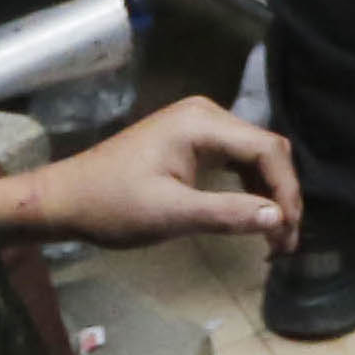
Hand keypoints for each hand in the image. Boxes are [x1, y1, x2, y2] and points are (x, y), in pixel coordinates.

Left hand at [0, 92, 302, 251]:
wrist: (64, 199)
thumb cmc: (112, 206)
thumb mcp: (170, 215)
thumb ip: (227, 214)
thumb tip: (279, 219)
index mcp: (202, 122)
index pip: (267, 149)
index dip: (287, 190)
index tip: (289, 232)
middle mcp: (207, 114)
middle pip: (265, 149)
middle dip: (281, 194)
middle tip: (286, 241)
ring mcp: (198, 125)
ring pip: (253, 155)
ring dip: (267, 193)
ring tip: (275, 235)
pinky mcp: (191, 141)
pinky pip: (234, 159)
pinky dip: (248, 187)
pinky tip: (253, 215)